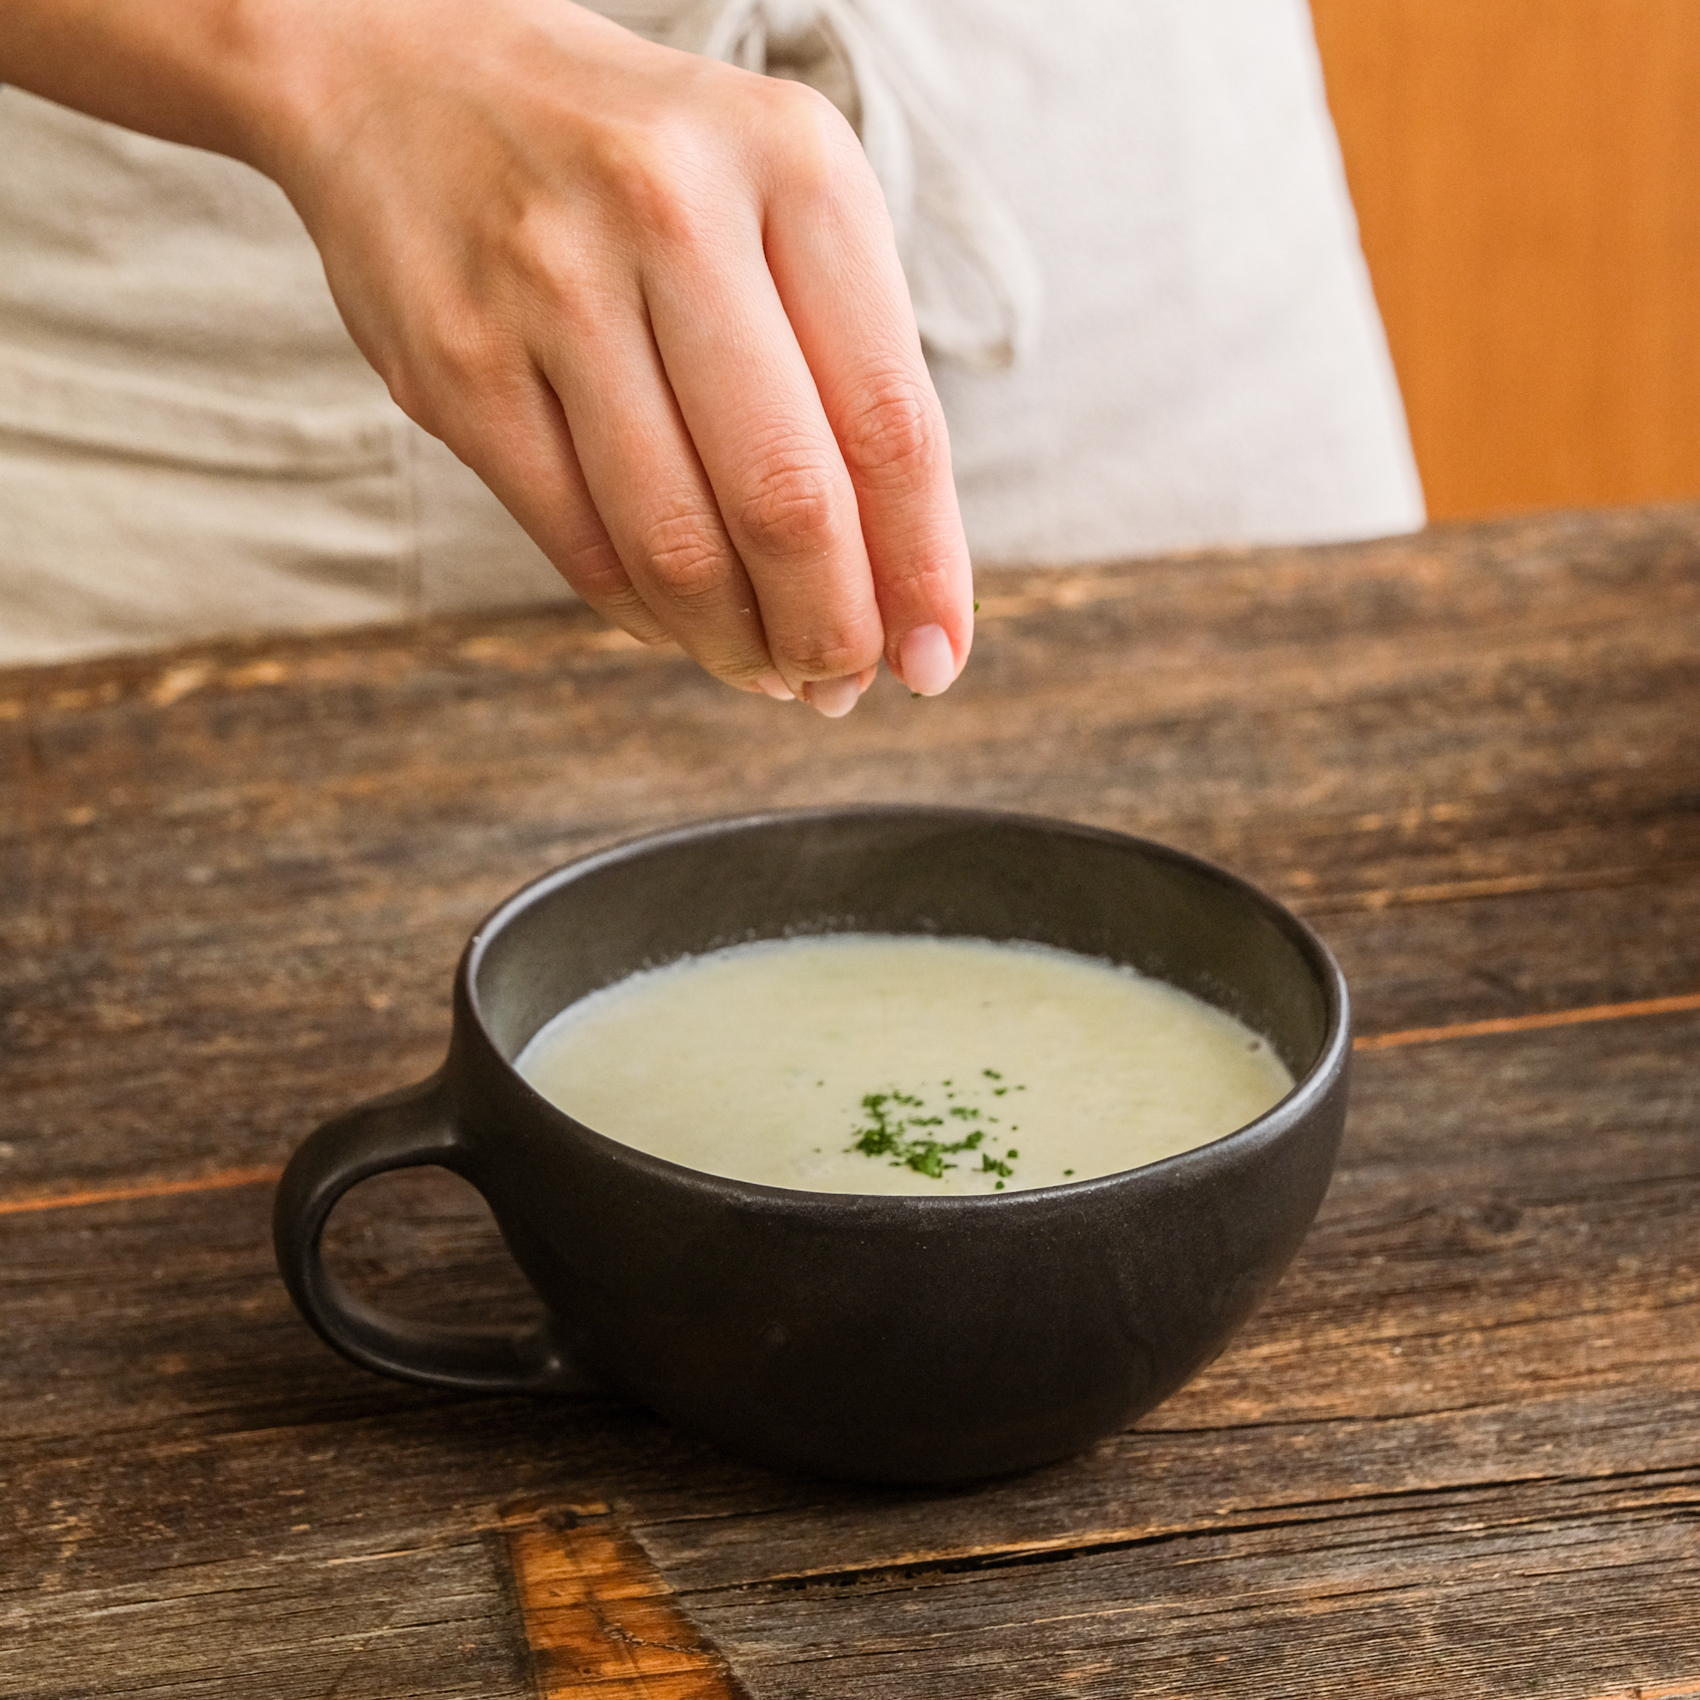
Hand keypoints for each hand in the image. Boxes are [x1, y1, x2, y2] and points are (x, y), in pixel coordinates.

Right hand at [254, 0, 972, 713]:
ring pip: (676, 545)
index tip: (937, 658)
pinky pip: (580, 548)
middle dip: (833, 631)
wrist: (404, 65)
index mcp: (794, 165)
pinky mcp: (457, 366)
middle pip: (789, 500)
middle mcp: (672, 210)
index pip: (891, 421)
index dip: (923, 570)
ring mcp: (551, 288)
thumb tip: (894, 586)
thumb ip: (845, 367)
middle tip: (845, 683)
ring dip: (741, 644)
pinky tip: (685, 627)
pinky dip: (649, 619)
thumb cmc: (637, 161)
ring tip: (771, 669)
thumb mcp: (776, 200)